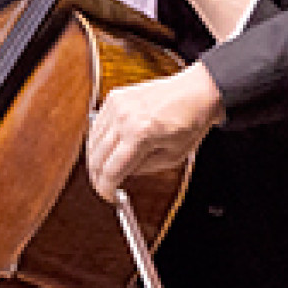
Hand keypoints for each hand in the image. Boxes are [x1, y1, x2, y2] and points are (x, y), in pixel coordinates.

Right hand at [85, 64, 224, 201]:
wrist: (195, 91)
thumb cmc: (190, 122)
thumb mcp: (172, 157)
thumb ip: (143, 169)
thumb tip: (121, 175)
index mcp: (141, 135)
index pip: (111, 171)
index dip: (105, 189)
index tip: (108, 197)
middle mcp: (124, 118)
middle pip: (96, 158)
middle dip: (98, 177)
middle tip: (104, 186)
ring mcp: (117, 105)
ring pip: (92, 142)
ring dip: (95, 160)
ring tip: (104, 170)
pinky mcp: (114, 97)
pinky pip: (97, 125)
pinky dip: (98, 140)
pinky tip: (106, 149)